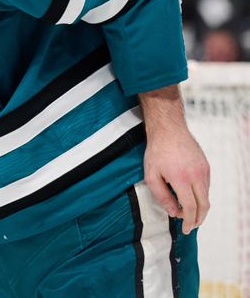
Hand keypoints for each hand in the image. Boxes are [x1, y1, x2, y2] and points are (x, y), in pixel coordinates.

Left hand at [141, 86, 209, 234]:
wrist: (168, 129)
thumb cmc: (156, 151)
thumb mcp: (151, 175)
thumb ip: (162, 196)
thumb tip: (173, 212)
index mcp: (181, 179)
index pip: (190, 207)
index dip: (188, 221)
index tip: (185, 229)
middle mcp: (197, 176)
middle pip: (204, 205)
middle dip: (198, 219)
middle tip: (190, 226)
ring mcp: (204, 170)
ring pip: (206, 196)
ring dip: (200, 208)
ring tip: (189, 214)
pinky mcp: (206, 166)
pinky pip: (206, 186)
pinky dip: (201, 196)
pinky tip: (191, 198)